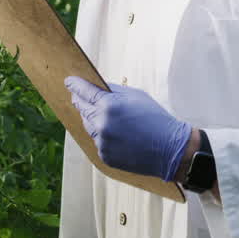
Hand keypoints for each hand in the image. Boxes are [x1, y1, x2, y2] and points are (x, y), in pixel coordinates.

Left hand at [66, 76, 191, 181]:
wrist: (170, 149)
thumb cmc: (155, 118)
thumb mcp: (136, 96)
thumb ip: (113, 90)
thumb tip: (97, 87)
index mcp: (108, 106)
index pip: (84, 92)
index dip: (75, 85)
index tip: (69, 81)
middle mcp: (101, 124)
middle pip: (82, 109)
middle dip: (79, 101)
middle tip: (77, 96)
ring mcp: (102, 142)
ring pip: (88, 126)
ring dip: (91, 118)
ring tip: (100, 114)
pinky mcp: (105, 156)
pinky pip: (98, 141)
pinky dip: (102, 135)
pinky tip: (114, 132)